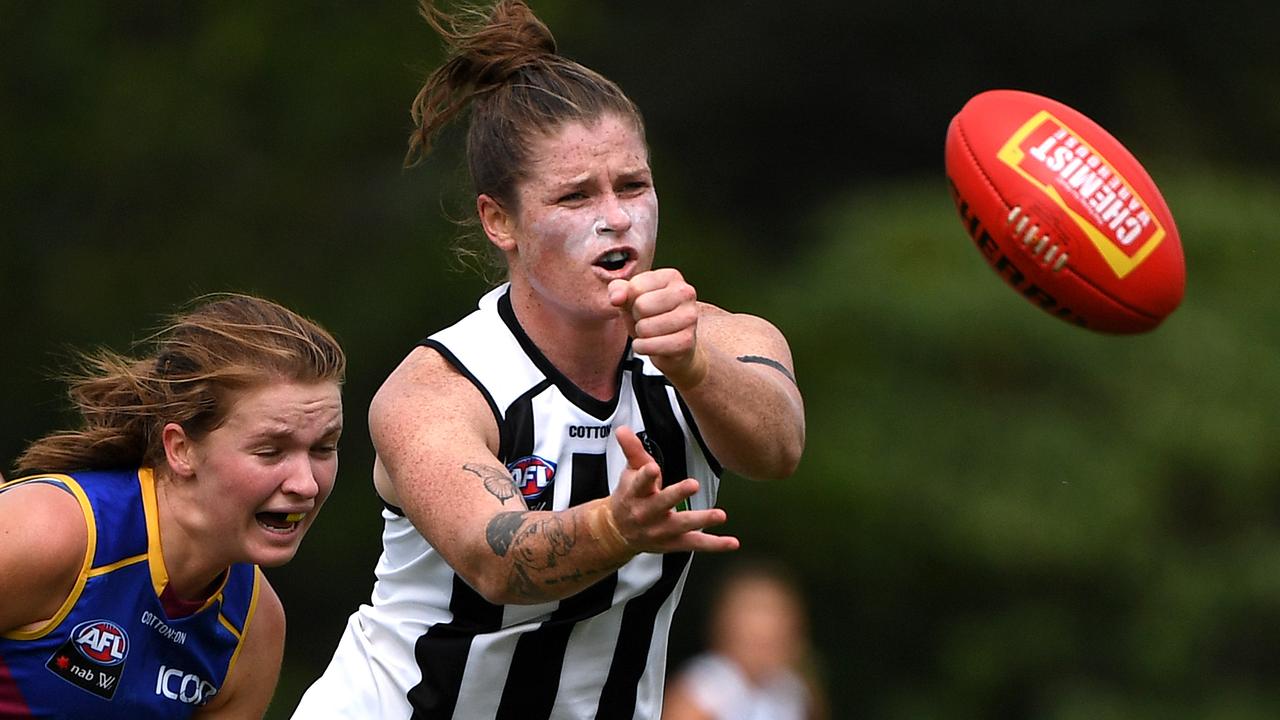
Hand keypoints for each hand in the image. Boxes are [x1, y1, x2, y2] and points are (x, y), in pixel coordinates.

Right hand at [605, 426, 737, 553]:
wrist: (618, 532)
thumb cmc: (629, 497)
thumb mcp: (628, 472)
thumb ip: (632, 450)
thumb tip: (623, 429)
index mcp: (635, 493)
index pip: (640, 483)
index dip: (646, 475)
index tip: (653, 467)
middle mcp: (647, 513)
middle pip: (662, 503)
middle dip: (677, 494)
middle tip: (693, 484)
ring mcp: (661, 530)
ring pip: (682, 525)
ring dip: (702, 520)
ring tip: (720, 515)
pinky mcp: (673, 542)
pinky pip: (695, 544)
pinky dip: (715, 544)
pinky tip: (732, 542)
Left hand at [608, 269, 708, 387]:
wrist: (672, 343)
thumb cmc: (651, 315)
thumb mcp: (631, 298)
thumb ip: (618, 289)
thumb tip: (616, 298)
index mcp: (671, 276)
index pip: (635, 287)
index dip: (630, 300)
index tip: (641, 304)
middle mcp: (686, 292)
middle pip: (641, 306)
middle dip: (637, 317)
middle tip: (647, 319)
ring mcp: (690, 316)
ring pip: (645, 327)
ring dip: (640, 334)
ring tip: (651, 331)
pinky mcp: (687, 340)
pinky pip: (652, 346)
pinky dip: (644, 348)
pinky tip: (651, 344)